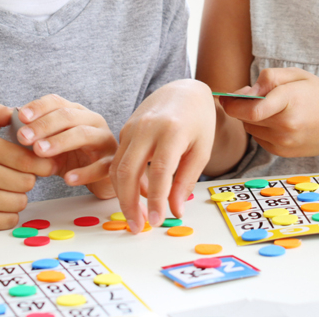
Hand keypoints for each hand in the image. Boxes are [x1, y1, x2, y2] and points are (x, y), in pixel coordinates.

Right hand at [0, 103, 55, 229]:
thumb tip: (17, 110)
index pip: (27, 159)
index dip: (40, 163)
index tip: (45, 165)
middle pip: (28, 182)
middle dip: (27, 180)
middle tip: (16, 177)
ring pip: (20, 201)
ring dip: (18, 198)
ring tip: (5, 190)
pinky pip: (9, 220)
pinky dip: (8, 215)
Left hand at [15, 94, 116, 198]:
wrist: (101, 178)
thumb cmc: (74, 157)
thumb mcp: (53, 144)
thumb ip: (36, 135)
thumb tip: (9, 125)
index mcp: (76, 112)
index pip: (57, 102)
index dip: (39, 107)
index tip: (21, 116)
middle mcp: (92, 121)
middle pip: (68, 115)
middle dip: (44, 125)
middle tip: (23, 137)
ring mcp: (104, 140)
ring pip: (84, 134)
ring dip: (60, 141)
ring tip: (40, 152)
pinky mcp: (111, 162)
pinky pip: (100, 166)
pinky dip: (84, 172)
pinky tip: (68, 178)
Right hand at [111, 79, 214, 233]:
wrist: (184, 90)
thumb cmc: (198, 120)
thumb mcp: (201, 149)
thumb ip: (186, 180)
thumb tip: (175, 210)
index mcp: (172, 130)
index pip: (160, 171)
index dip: (156, 199)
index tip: (157, 221)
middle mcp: (148, 127)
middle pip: (129, 171)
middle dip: (129, 204)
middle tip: (138, 227)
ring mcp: (133, 126)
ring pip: (117, 167)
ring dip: (122, 196)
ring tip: (135, 217)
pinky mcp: (125, 129)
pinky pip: (118, 159)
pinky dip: (123, 181)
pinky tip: (136, 194)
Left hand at [219, 68, 318, 157]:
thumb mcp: (298, 75)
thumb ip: (270, 78)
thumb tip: (246, 92)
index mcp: (289, 102)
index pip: (250, 108)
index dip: (232, 102)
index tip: (225, 95)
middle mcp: (285, 126)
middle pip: (245, 117)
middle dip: (240, 106)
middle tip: (248, 95)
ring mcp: (284, 143)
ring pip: (250, 128)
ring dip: (250, 117)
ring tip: (268, 107)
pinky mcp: (283, 153)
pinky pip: (259, 138)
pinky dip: (260, 128)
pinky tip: (276, 120)